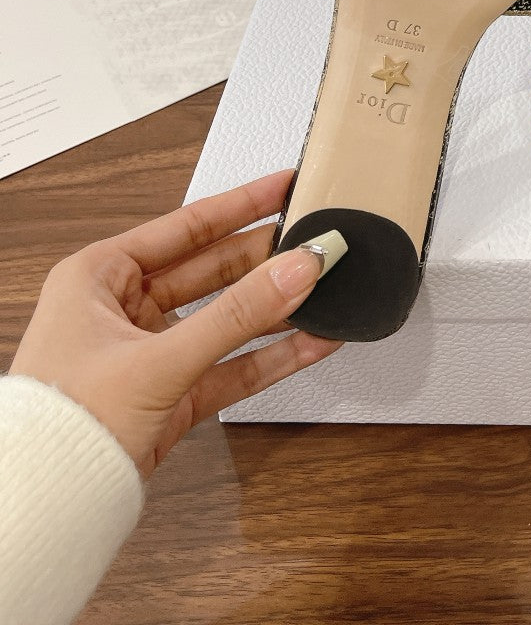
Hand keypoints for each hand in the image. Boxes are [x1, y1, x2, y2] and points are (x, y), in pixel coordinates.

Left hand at [9, 171, 342, 477]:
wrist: (44, 506)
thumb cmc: (59, 428)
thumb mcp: (157, 360)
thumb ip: (236, 315)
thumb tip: (294, 270)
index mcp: (99, 276)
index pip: (186, 227)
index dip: (241, 205)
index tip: (284, 186)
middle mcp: (122, 309)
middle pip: (212, 270)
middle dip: (266, 259)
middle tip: (314, 242)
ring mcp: (149, 353)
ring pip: (226, 320)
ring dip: (274, 309)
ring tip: (323, 289)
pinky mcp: (170, 396)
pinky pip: (230, 366)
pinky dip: (271, 356)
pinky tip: (310, 342)